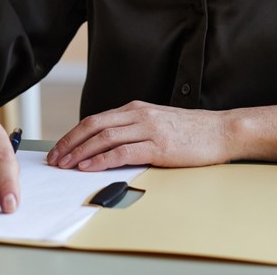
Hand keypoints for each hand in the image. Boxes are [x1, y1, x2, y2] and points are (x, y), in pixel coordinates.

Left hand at [46, 101, 231, 170]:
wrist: (221, 131)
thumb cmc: (192, 131)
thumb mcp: (157, 123)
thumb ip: (134, 129)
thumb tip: (108, 146)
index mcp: (136, 109)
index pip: (95, 119)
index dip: (73, 134)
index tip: (59, 149)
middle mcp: (138, 115)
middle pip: (93, 125)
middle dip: (70, 142)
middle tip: (54, 158)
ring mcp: (148, 129)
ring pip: (104, 137)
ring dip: (80, 152)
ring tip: (65, 164)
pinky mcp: (159, 146)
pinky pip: (122, 152)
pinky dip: (101, 159)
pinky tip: (89, 167)